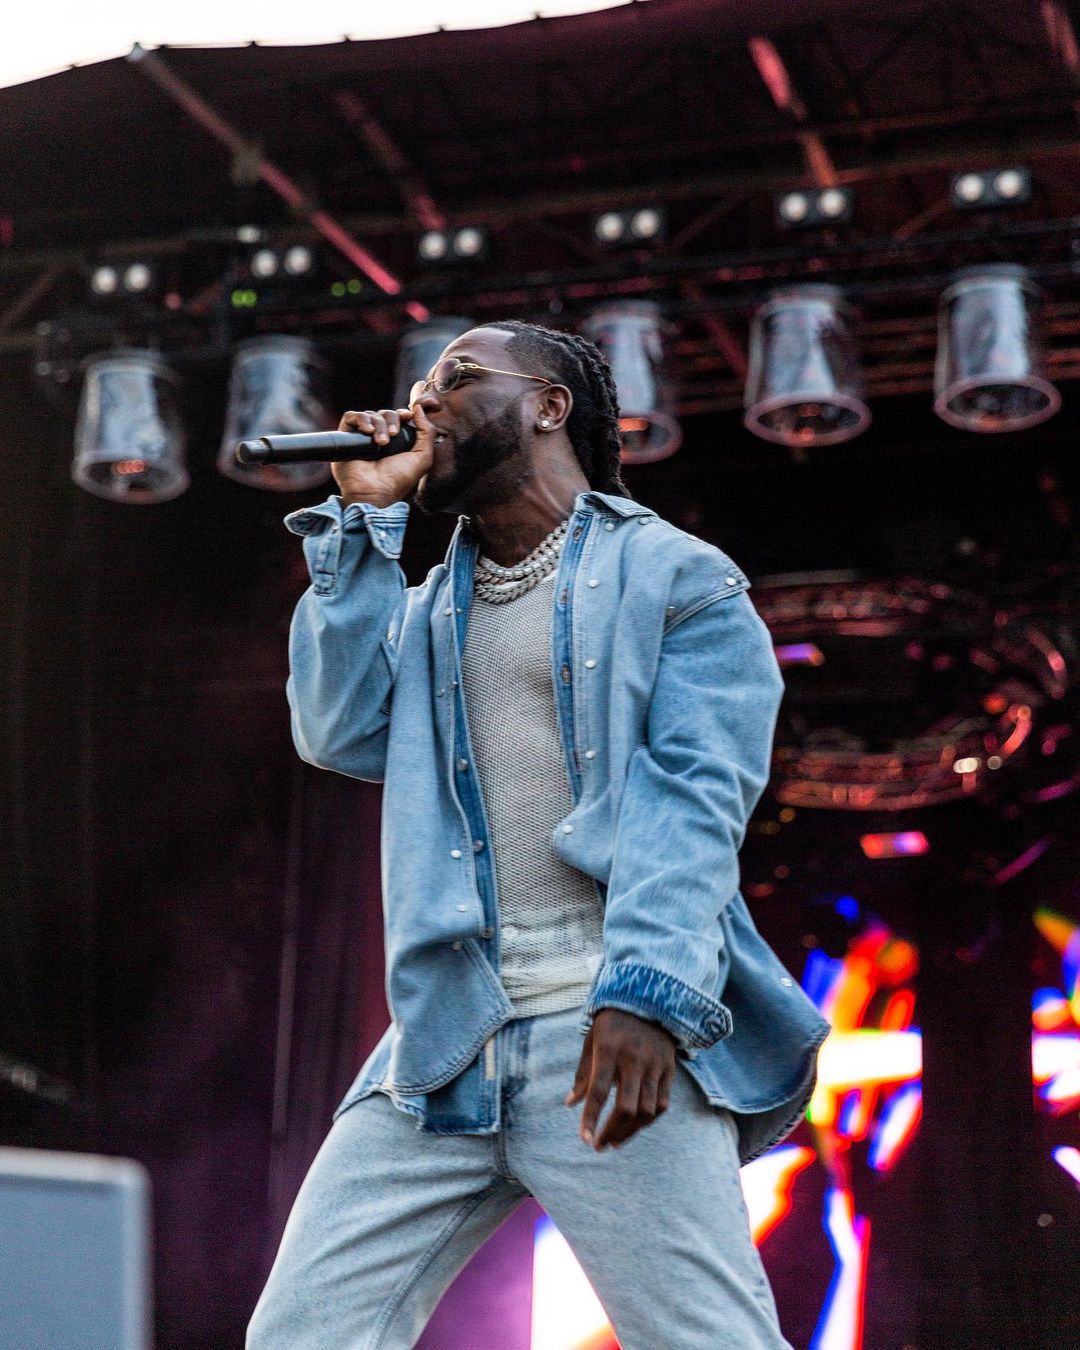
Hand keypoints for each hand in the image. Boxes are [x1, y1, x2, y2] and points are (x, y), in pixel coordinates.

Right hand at [331, 402, 435, 509]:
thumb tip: (418, 408)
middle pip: (385, 413)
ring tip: (380, 443)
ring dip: (378, 424)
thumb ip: (427, 432)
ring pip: (370, 414)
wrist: (374, 492)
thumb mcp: (422, 457)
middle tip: (392, 436)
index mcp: (397, 442)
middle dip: (391, 420)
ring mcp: (362, 437)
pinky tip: (367, 432)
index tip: (407, 417)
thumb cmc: (398, 479)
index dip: (402, 414)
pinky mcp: (346, 437)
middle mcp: (378, 437)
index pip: (398, 417)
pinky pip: (352, 416)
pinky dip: (361, 419)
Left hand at [565, 1008, 676, 1150]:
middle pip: (626, 1108)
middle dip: (612, 1132)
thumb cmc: (612, 1024)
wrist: (648, 1000)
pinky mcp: (669, 1069)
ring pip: (646, 1110)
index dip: (591, 1119)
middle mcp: (633, 1059)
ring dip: (630, 1132)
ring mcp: (654, 1065)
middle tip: (600, 1146)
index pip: (599, 1092)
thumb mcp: (592, 1041)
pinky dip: (649, 1120)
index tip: (585, 1140)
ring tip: (615, 1141)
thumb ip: (584, 1074)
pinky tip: (636, 1126)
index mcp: (609, 1050)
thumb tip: (571, 1104)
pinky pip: (662, 1104)